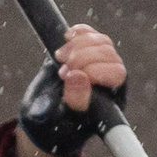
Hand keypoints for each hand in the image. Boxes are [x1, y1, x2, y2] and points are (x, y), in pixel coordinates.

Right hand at [14, 23, 128, 156]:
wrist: (41, 117)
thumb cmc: (54, 125)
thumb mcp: (61, 119)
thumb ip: (73, 100)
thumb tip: (78, 76)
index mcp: (111, 99)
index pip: (116, 73)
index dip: (94, 70)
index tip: (68, 76)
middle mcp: (110, 79)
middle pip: (108, 53)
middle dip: (82, 58)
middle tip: (61, 72)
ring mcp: (99, 64)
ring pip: (101, 41)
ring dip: (78, 44)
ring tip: (60, 58)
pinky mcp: (85, 53)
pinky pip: (91, 34)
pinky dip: (79, 32)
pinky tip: (67, 38)